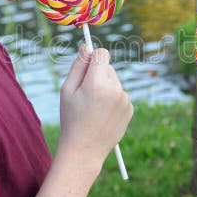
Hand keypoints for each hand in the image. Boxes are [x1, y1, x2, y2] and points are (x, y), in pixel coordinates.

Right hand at [57, 46, 132, 165]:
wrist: (85, 150)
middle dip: (98, 75)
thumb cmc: (71, 119)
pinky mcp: (130, 108)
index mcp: (96, 82)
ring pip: (115, 81)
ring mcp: (124, 99)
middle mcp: (114, 89)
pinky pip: (120, 94)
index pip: (102, 54)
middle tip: (86, 94)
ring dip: (106, 88)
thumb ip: (78, 66)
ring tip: (94, 107)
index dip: (93, 58)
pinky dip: (113, 100)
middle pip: (108, 68)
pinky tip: (103, 114)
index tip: (87, 66)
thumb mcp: (67, 91)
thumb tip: (86, 47)